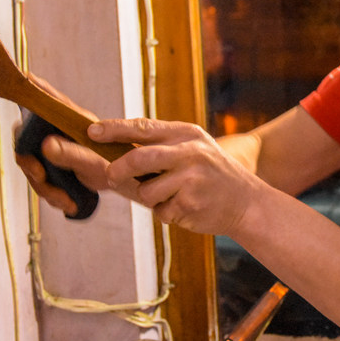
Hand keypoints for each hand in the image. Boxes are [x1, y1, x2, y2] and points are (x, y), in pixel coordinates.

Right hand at [13, 74, 108, 216]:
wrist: (129, 179)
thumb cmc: (118, 162)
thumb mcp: (95, 159)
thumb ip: (71, 153)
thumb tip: (46, 145)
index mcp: (68, 120)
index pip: (43, 103)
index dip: (29, 98)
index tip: (23, 94)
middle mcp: (58, 132)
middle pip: (27, 144)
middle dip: (31, 166)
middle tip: (42, 177)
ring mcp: (57, 150)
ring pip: (34, 168)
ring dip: (45, 188)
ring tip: (65, 200)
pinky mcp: (58, 168)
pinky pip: (44, 183)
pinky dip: (54, 196)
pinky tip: (69, 203)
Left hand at [89, 118, 267, 236]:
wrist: (247, 202)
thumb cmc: (211, 175)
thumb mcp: (193, 148)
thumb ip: (160, 146)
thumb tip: (114, 152)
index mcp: (186, 133)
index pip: (143, 127)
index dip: (114, 129)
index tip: (92, 132)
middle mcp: (189, 152)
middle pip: (139, 158)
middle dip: (118, 169)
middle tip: (110, 175)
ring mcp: (191, 178)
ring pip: (146, 191)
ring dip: (150, 198)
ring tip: (171, 196)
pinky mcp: (191, 203)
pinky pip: (161, 211)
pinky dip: (167, 213)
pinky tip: (186, 207)